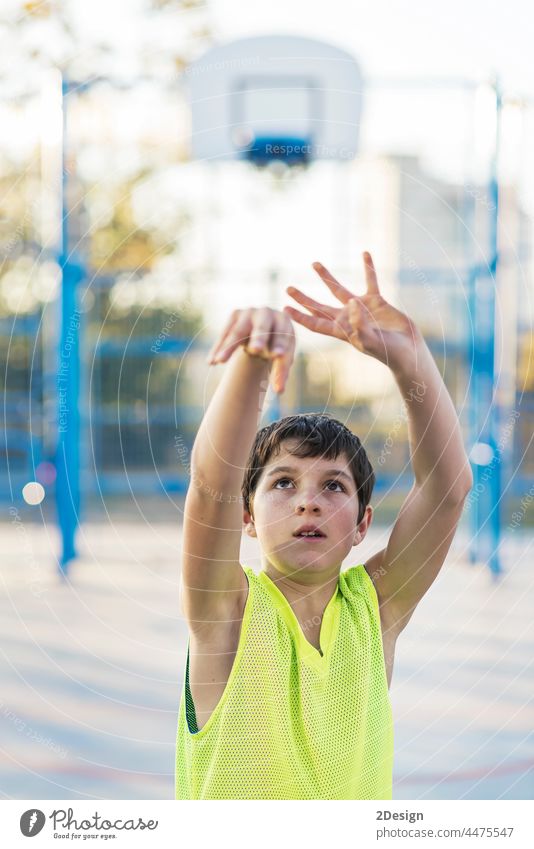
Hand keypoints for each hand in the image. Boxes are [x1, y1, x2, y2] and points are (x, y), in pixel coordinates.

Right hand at [207, 307, 295, 393]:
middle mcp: (267, 312)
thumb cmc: (275, 346)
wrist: (263, 330)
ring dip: (228, 347)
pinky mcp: (235, 315)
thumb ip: (281, 373)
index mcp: (284, 321)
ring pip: (238, 331)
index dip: (280, 345)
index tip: (277, 356)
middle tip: (256, 350)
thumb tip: (279, 391)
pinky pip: (225, 334)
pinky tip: (211, 362)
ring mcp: (249, 312)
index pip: (283, 336)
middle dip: (259, 338)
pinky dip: (218, 348)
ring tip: (219, 361)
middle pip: (262, 327)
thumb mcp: (281, 358)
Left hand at [283, 252, 420, 371]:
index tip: (284, 308)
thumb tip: (350, 303)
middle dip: (304, 298)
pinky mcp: (376, 301)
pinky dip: (368, 268)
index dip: (300, 316)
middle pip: (320, 306)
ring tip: (314, 264)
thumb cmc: (390, 352)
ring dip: (326, 277)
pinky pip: (370, 280)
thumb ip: (360, 325)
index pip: (315, 323)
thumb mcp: (372, 341)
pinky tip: (365, 254)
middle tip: (288, 288)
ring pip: (339, 289)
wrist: (408, 350)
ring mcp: (361, 308)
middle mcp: (347, 318)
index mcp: (342, 331)